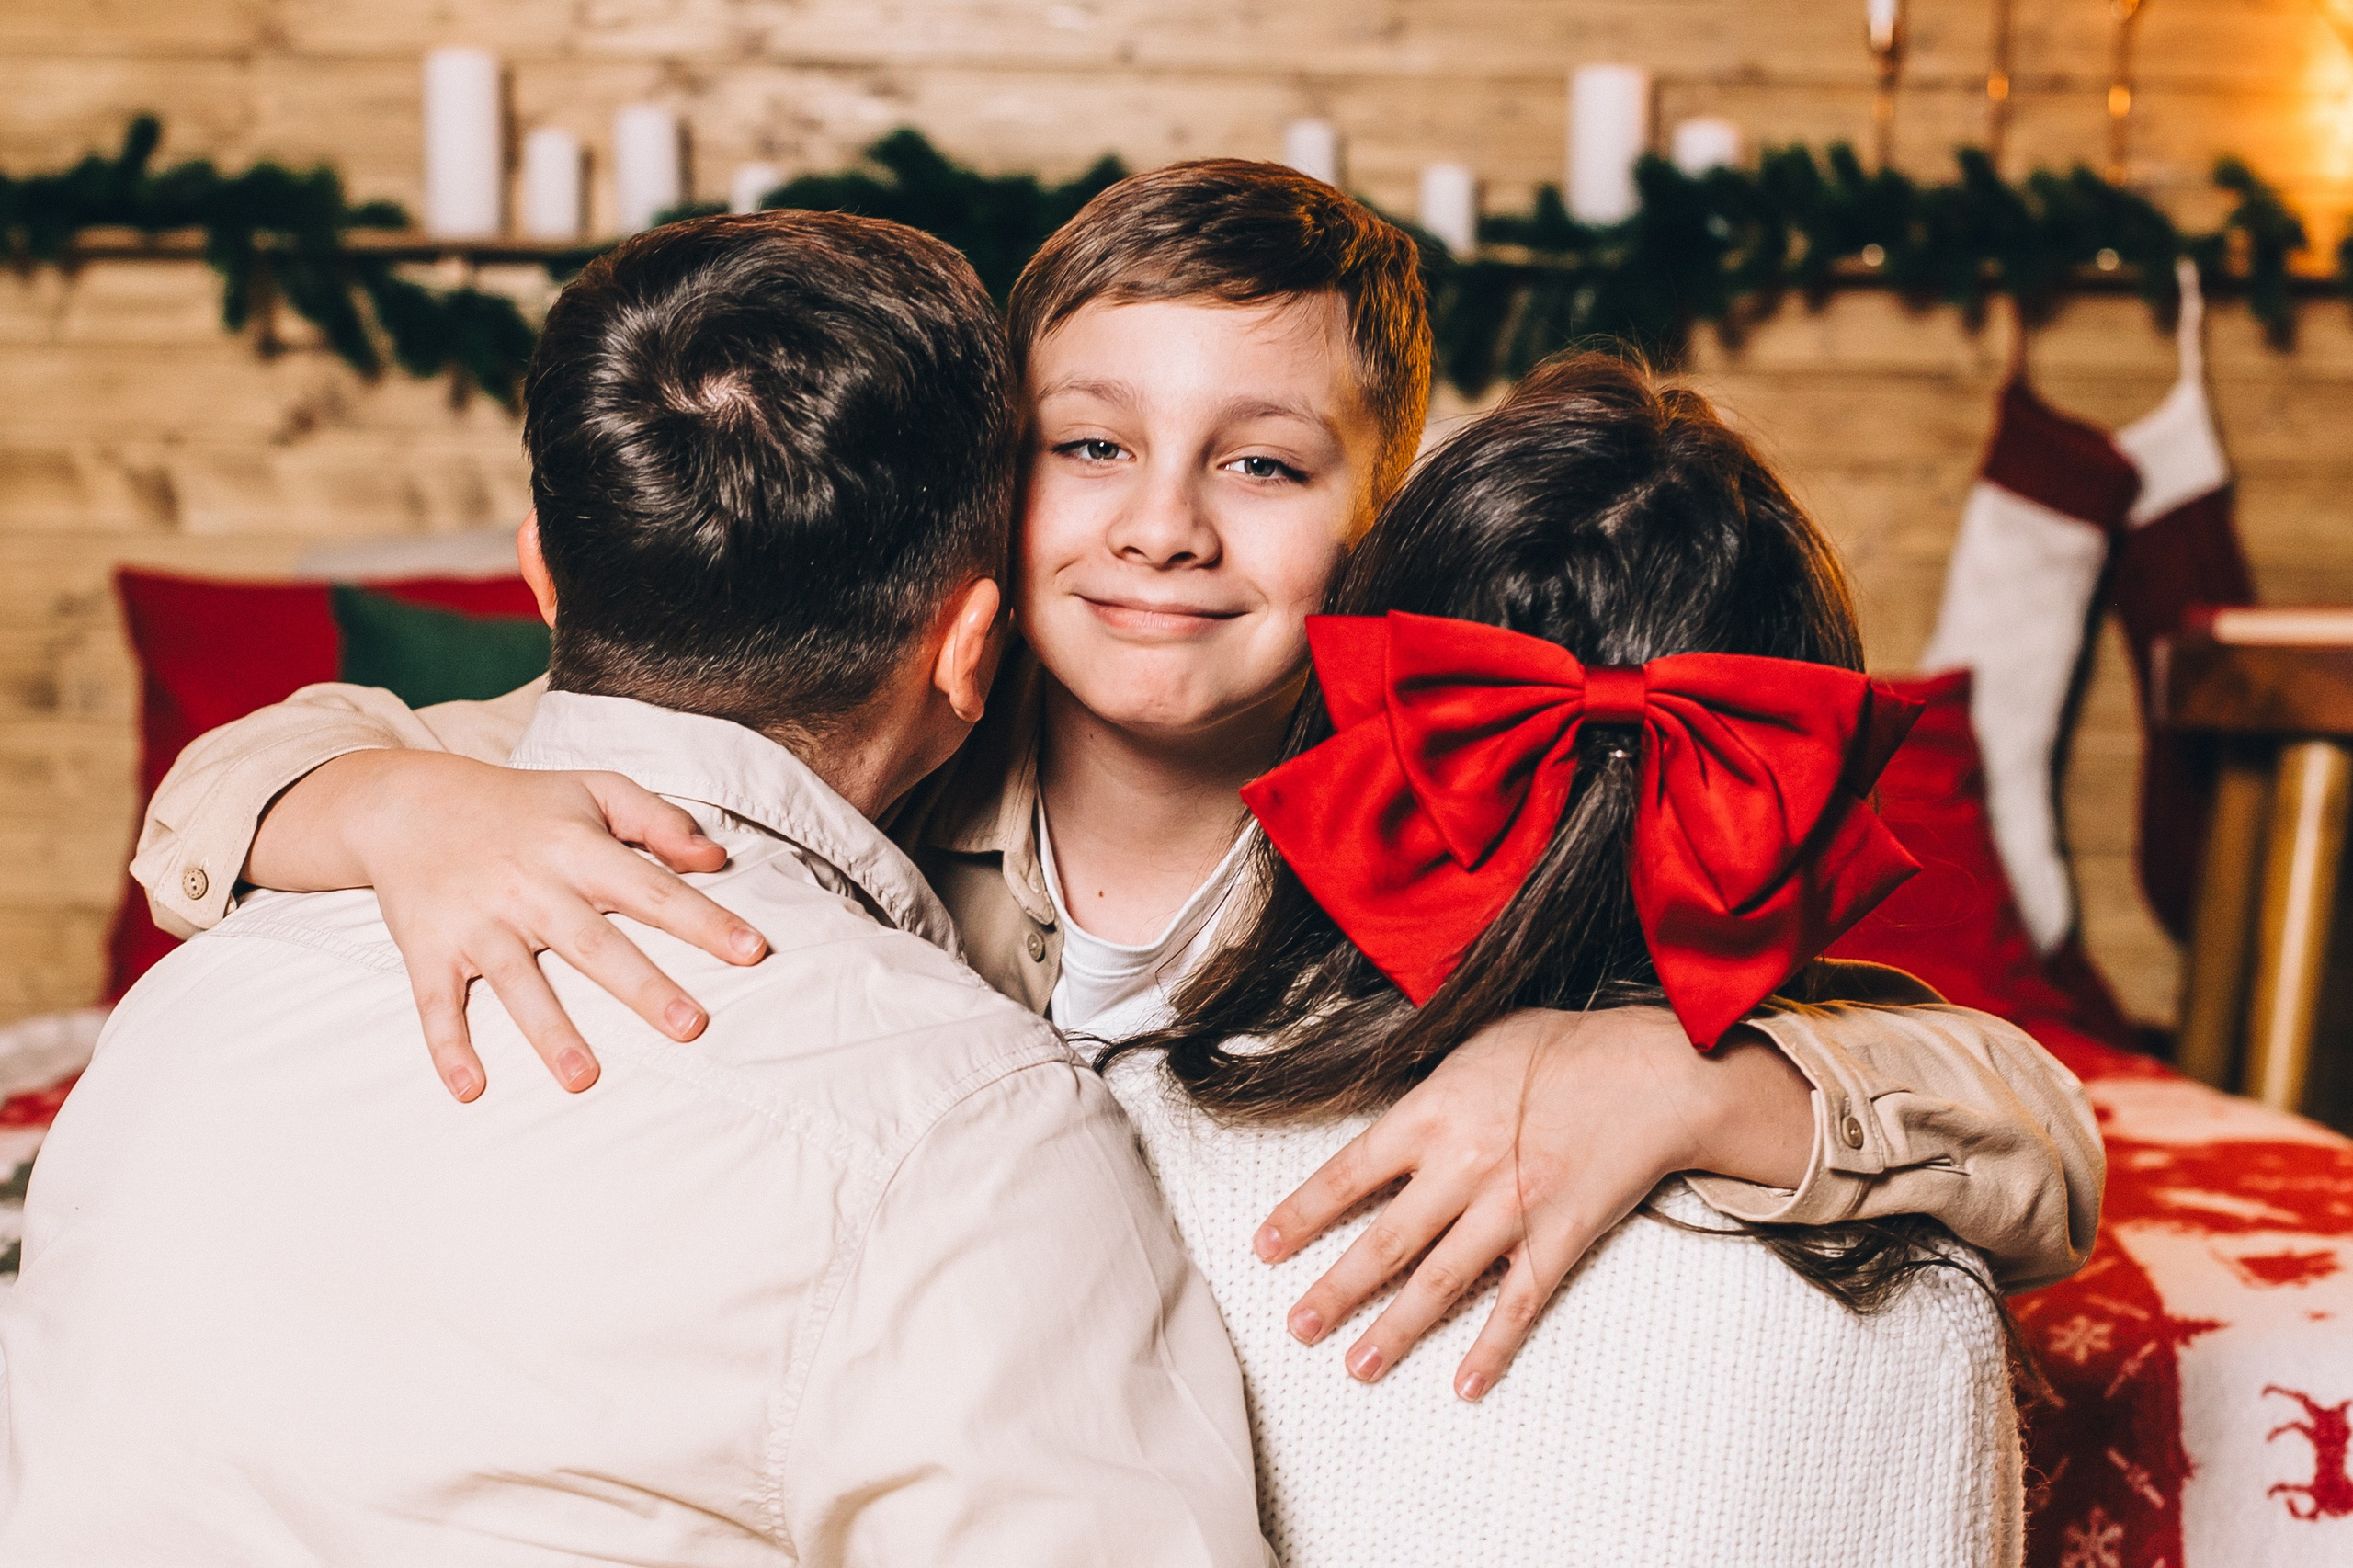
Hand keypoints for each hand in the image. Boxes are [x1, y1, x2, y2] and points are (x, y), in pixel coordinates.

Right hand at [259, 750, 768, 1100]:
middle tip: (691, 1027)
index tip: (752, 952)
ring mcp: (478, 921)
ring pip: (519, 983)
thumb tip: (716, 860)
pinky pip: (437, 1004)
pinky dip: (448, 1047)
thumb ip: (659, 820)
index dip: (704, 921)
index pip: (653, 889)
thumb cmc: (522, 804)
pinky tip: (470, 1088)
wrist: (406, 804)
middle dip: (644, 987)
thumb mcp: (594, 791)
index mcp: (576, 849)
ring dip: (550, 1032)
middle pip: (595, 945)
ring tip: (583, 1079)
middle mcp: (530, 887)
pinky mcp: (430, 949)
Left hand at [1252, 1006, 1812, 1400]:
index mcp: (1431, 1113)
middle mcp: (1463, 1166)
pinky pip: (1518, 1305)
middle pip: (1384, 1240)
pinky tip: (1463, 1386)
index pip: (1348, 1174)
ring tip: (1354, 1366)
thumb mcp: (1472, 1043)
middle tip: (1296, 1326)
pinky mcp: (1559, 1239)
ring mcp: (1513, 1209)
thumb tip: (1375, 1110)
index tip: (1263, 1248)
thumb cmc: (1558, 1048)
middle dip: (1335, 1289)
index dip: (1301, 1215)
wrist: (1651, 1071)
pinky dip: (1491, 1349)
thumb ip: (1422, 1086)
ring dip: (1394, 1330)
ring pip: (1440, 1282)